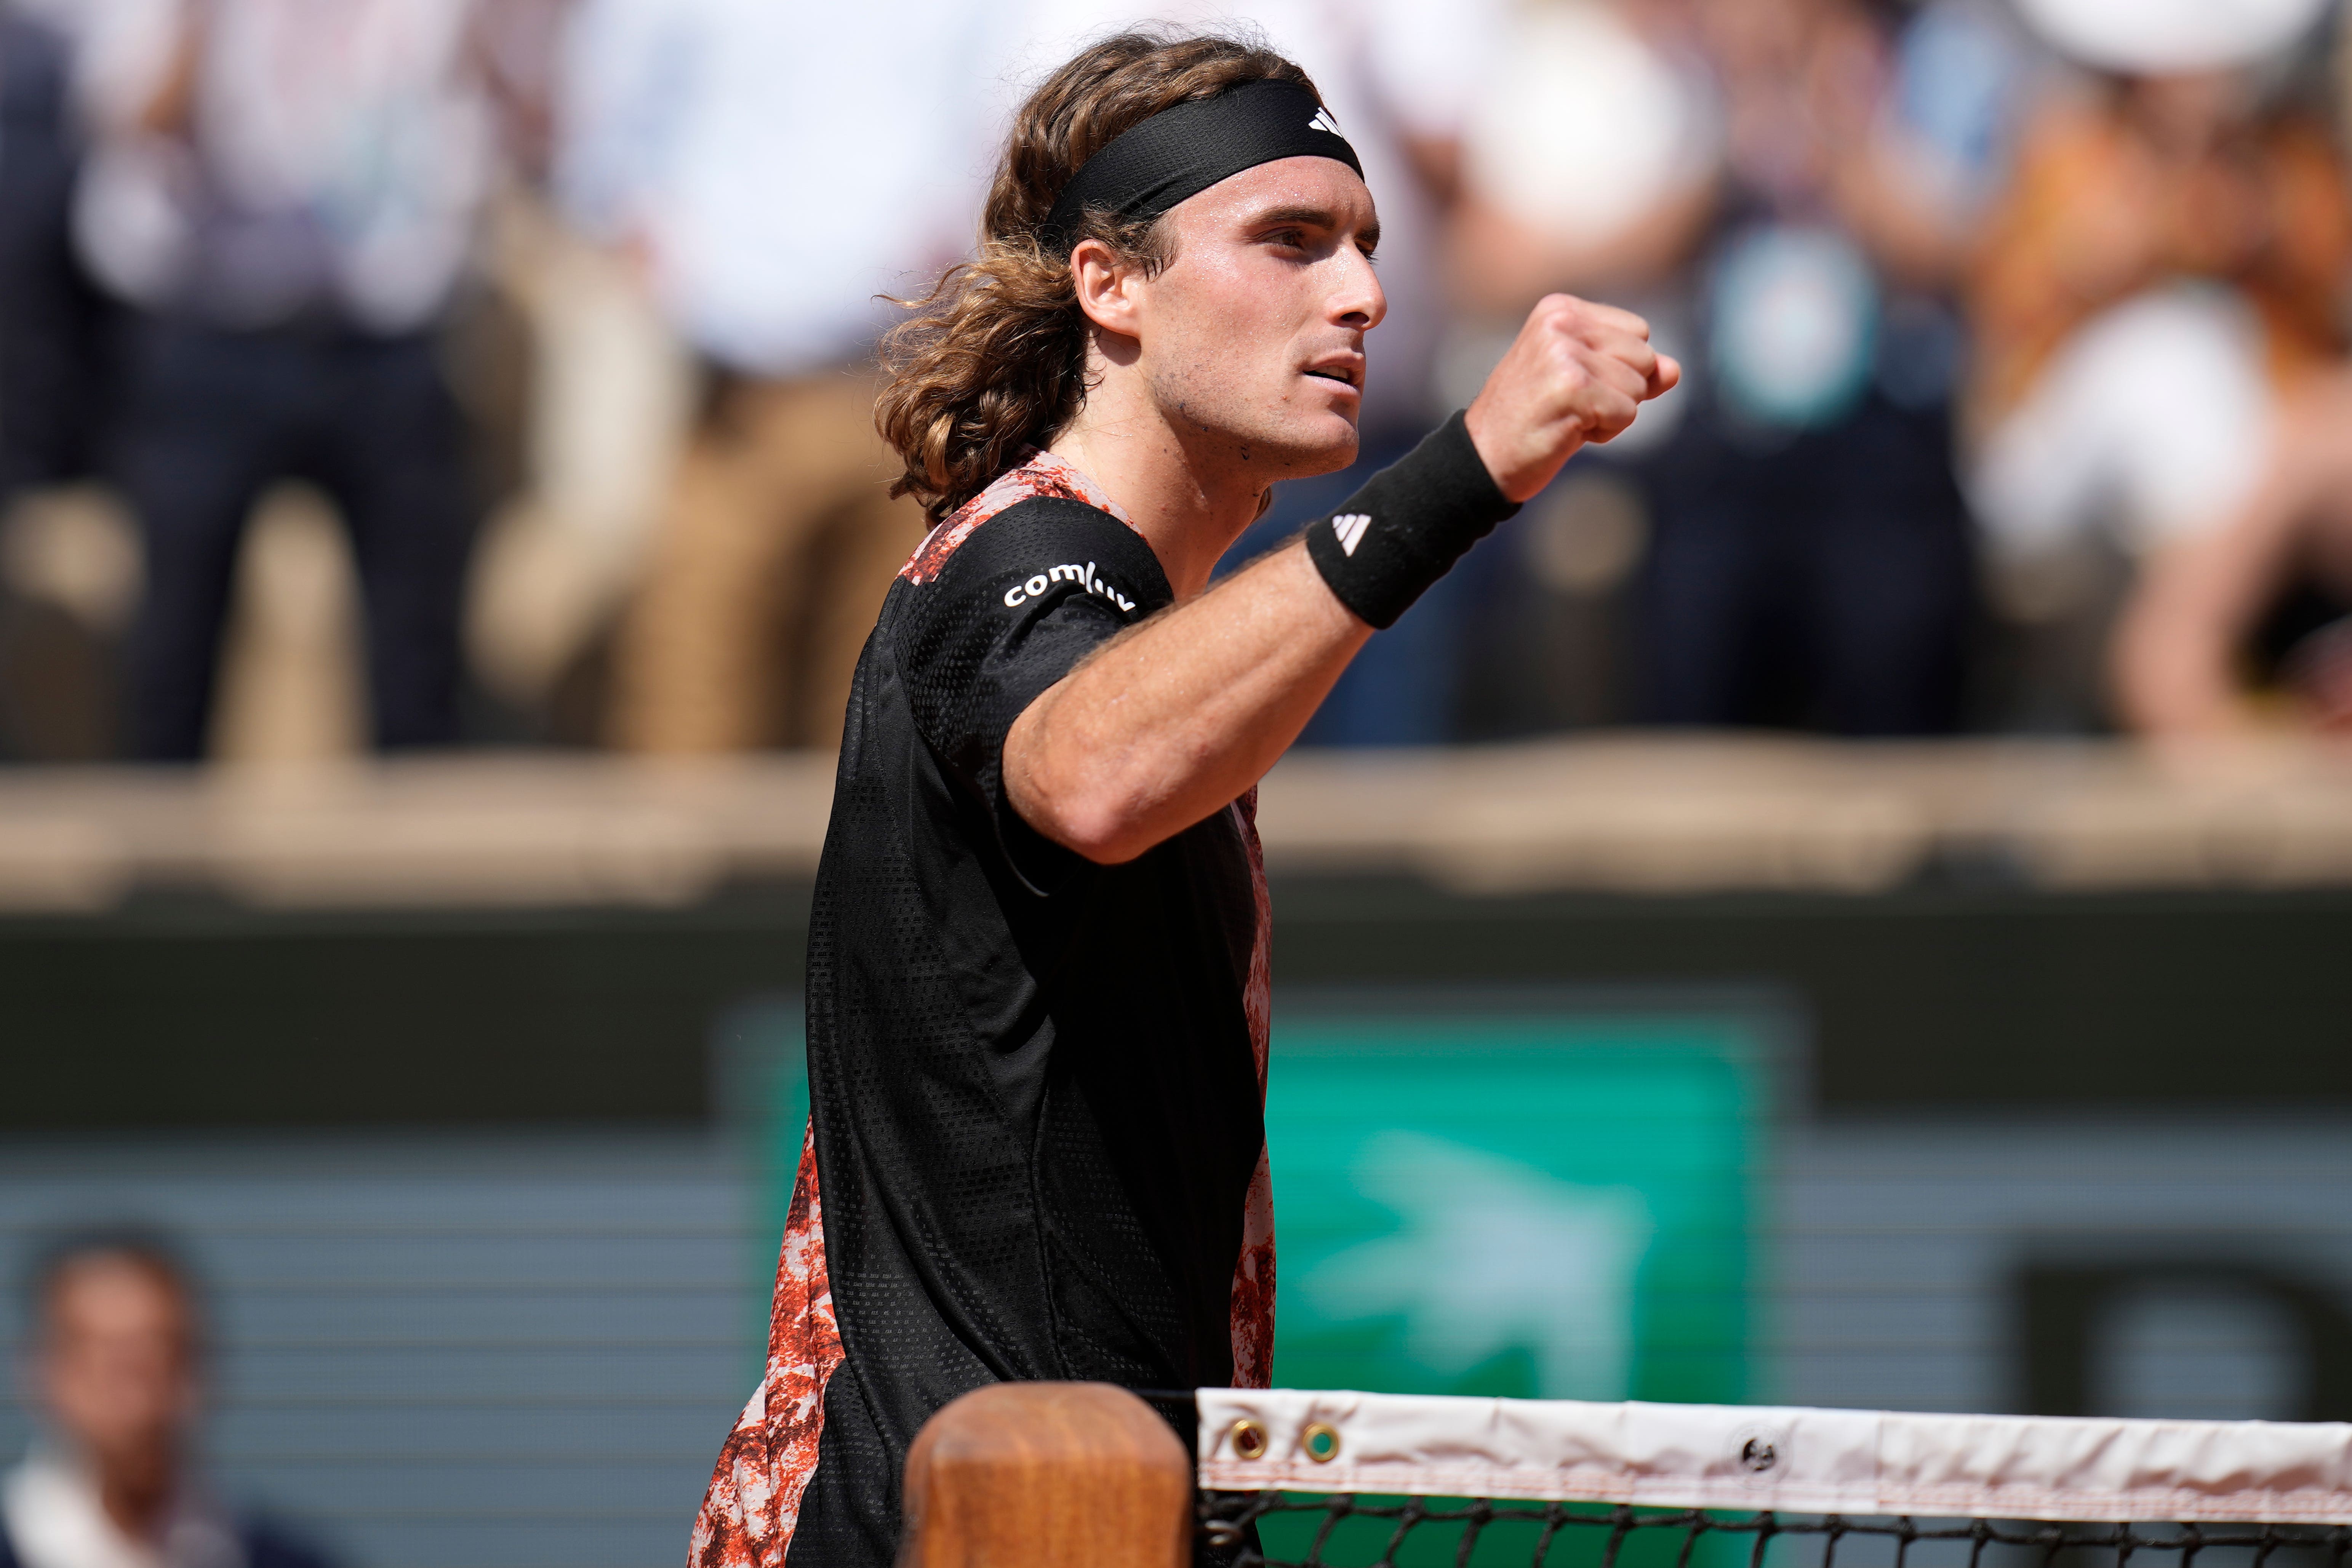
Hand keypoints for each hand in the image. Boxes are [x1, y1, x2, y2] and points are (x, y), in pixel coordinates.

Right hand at [1464, 294, 1680, 502]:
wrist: (1483, 458)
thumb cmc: (1532, 420)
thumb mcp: (1583, 382)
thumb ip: (1629, 369)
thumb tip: (1675, 369)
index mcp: (1560, 309)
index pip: (1638, 332)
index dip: (1618, 369)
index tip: (1573, 386)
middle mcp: (1561, 323)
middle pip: (1643, 356)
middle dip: (1619, 391)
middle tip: (1570, 406)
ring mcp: (1565, 353)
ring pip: (1638, 387)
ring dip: (1611, 414)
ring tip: (1567, 418)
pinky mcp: (1572, 387)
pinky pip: (1627, 413)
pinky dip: (1605, 432)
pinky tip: (1567, 431)